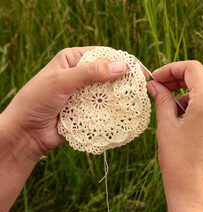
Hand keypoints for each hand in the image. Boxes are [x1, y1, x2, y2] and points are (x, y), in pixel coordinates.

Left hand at [0, 47, 127, 211]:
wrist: (26, 133)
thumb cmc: (37, 100)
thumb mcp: (62, 81)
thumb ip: (90, 73)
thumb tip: (121, 66)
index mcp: (72, 60)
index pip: (103, 55)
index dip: (121, 61)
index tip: (138, 70)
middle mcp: (80, 75)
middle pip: (109, 74)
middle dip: (124, 80)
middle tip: (142, 86)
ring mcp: (85, 93)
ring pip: (109, 92)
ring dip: (121, 96)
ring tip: (138, 100)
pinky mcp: (88, 110)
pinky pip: (105, 108)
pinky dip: (114, 110)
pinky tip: (126, 112)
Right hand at [147, 61, 202, 211]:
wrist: (196, 197)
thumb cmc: (178, 164)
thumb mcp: (166, 128)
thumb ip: (161, 100)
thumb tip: (154, 85)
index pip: (193, 69)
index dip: (172, 69)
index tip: (156, 78)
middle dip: (183, 77)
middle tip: (163, 87)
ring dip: (192, 92)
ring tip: (173, 108)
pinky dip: (202, 106)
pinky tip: (187, 121)